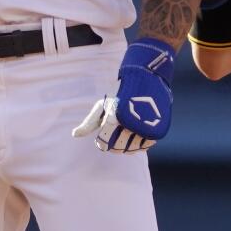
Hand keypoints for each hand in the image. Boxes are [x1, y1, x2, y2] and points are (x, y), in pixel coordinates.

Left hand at [71, 38, 174, 153]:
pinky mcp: (156, 130)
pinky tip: (138, 134)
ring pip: (132, 149)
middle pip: (118, 148)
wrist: (146, 80)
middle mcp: (129, 125)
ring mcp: (144, 129)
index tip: (105, 134)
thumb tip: (74, 134)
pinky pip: (145, 146)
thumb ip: (89, 122)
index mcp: (113, 119)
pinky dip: (140, 144)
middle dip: (115, 143)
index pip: (104, 144)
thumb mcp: (102, 106)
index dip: (102, 142)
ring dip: (128, 145)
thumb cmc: (119, 94)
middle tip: (117, 132)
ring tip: (128, 132)